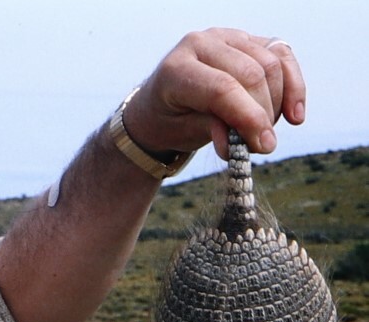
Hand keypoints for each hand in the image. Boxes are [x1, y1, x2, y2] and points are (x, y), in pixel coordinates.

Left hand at [122, 28, 305, 158]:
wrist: (164, 105)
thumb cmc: (172, 121)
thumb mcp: (184, 132)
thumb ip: (214, 131)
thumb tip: (246, 140)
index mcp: (176, 69)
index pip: (221, 88)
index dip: (248, 117)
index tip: (263, 145)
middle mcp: (200, 44)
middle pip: (252, 75)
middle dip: (263, 114)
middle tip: (261, 145)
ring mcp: (225, 37)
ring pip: (271, 64)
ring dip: (276, 103)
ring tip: (263, 130)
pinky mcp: (248, 39)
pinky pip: (282, 55)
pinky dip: (293, 85)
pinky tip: (295, 115)